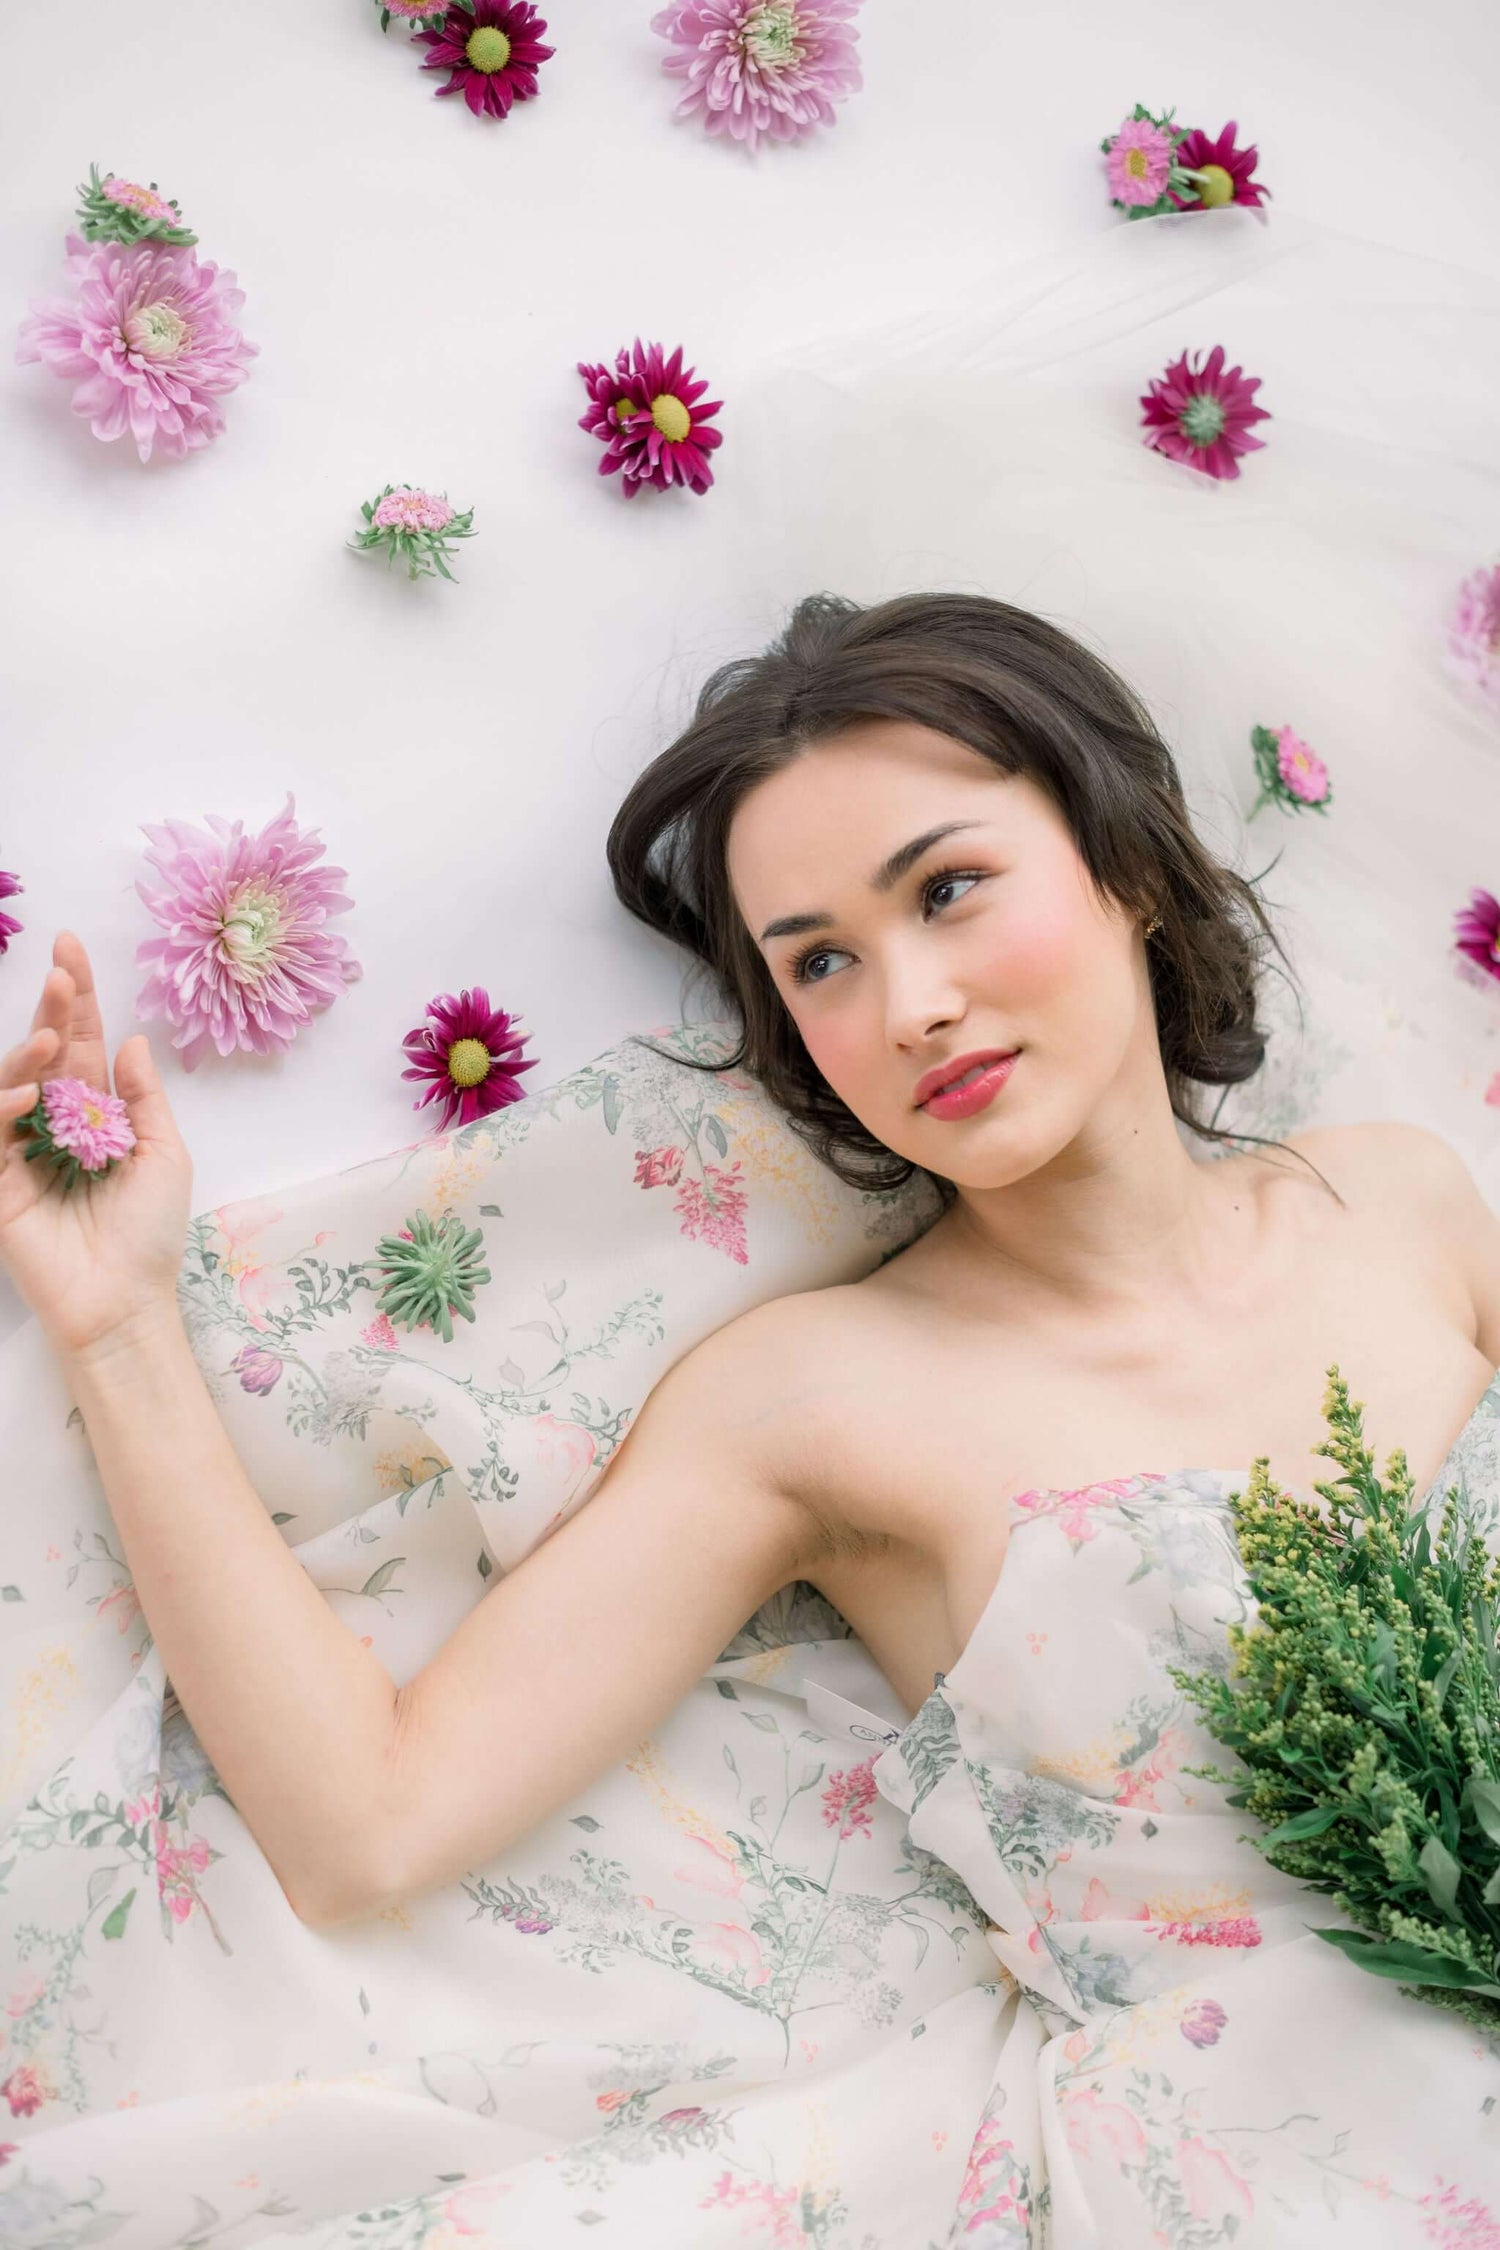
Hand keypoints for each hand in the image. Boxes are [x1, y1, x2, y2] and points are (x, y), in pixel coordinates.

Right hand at [0, 932, 193, 1360]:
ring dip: (28, 1051)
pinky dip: (2, 1105)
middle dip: (52, 1008)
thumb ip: (145, 1098)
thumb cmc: (150, 1234)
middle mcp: (57, 1123)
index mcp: (98, 1113)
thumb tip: (131, 1037)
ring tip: (53, 1039)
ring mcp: (23, 1151)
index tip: (70, 950)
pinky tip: (27, 1092)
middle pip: (47, 1051)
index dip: (77, 998)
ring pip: (12, 1082)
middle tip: (60, 973)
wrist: (125, 1302)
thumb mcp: (165, 1155)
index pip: (85, 1044)